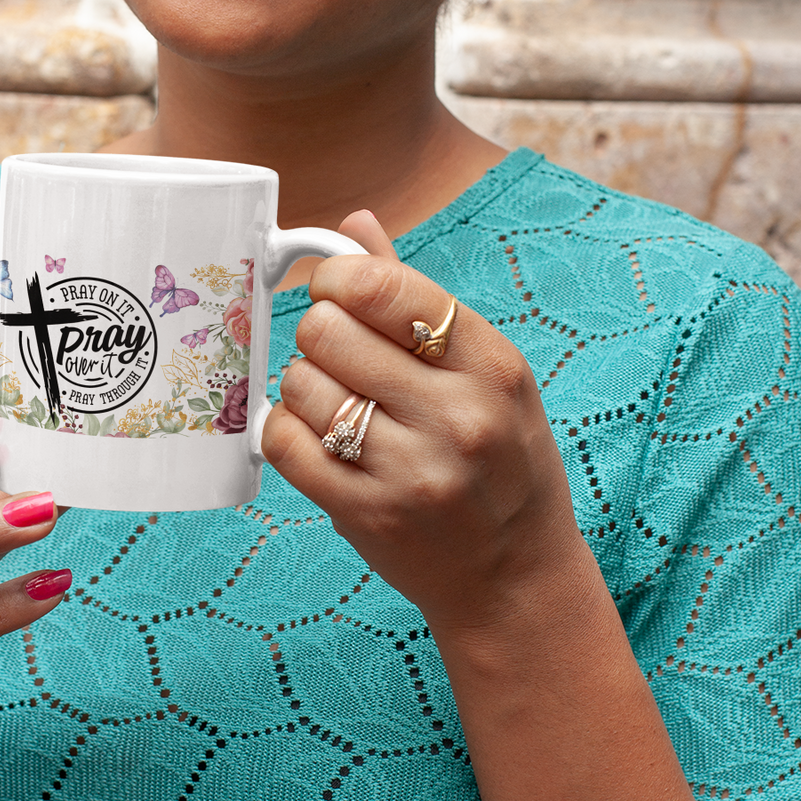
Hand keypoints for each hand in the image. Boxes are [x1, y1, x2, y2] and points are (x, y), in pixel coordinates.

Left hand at [262, 213, 583, 634]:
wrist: (514, 577)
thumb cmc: (500, 459)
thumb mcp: (486, 373)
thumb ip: (415, 296)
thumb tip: (355, 223)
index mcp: (492, 364)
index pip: (385, 288)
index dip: (339, 280)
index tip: (338, 295)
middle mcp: (457, 416)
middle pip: (328, 331)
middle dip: (319, 334)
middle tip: (339, 357)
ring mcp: (412, 470)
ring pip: (301, 385)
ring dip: (305, 387)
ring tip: (337, 403)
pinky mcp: (367, 514)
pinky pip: (286, 443)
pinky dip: (286, 431)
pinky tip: (315, 436)